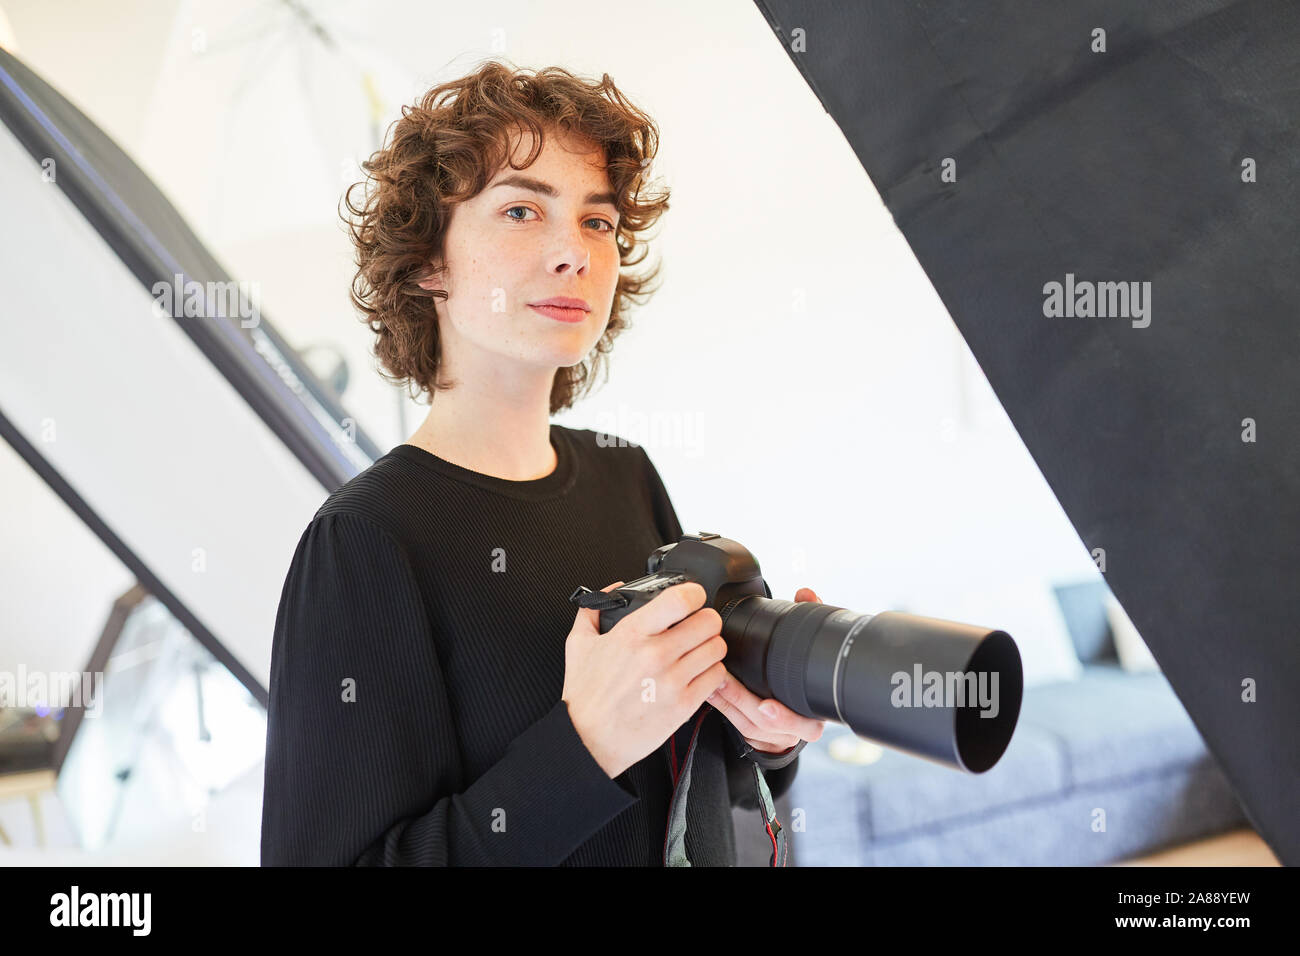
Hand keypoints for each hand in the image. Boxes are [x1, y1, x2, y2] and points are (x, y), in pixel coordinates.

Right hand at [564, 581, 727, 778]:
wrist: (589, 740)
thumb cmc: (585, 696)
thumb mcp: (579, 644)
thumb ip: (594, 610)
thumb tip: (613, 589)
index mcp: (632, 634)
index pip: (681, 599)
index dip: (694, 593)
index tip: (693, 597)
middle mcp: (656, 654)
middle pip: (708, 622)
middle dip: (706, 620)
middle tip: (698, 626)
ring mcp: (672, 681)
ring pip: (717, 648)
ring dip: (711, 646)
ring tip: (699, 650)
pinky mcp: (684, 705)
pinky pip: (717, 677)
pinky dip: (712, 672)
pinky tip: (698, 673)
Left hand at [706, 587, 827, 753]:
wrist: (804, 708)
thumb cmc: (807, 674)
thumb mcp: (813, 650)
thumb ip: (813, 620)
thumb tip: (806, 594)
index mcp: (817, 714)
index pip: (807, 723)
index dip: (786, 716)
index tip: (766, 705)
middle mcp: (796, 729)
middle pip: (768, 725)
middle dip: (743, 701)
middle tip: (723, 681)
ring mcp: (775, 736)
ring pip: (747, 725)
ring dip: (726, 700)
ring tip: (710, 679)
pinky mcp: (757, 735)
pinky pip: (737, 723)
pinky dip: (722, 705)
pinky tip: (709, 689)